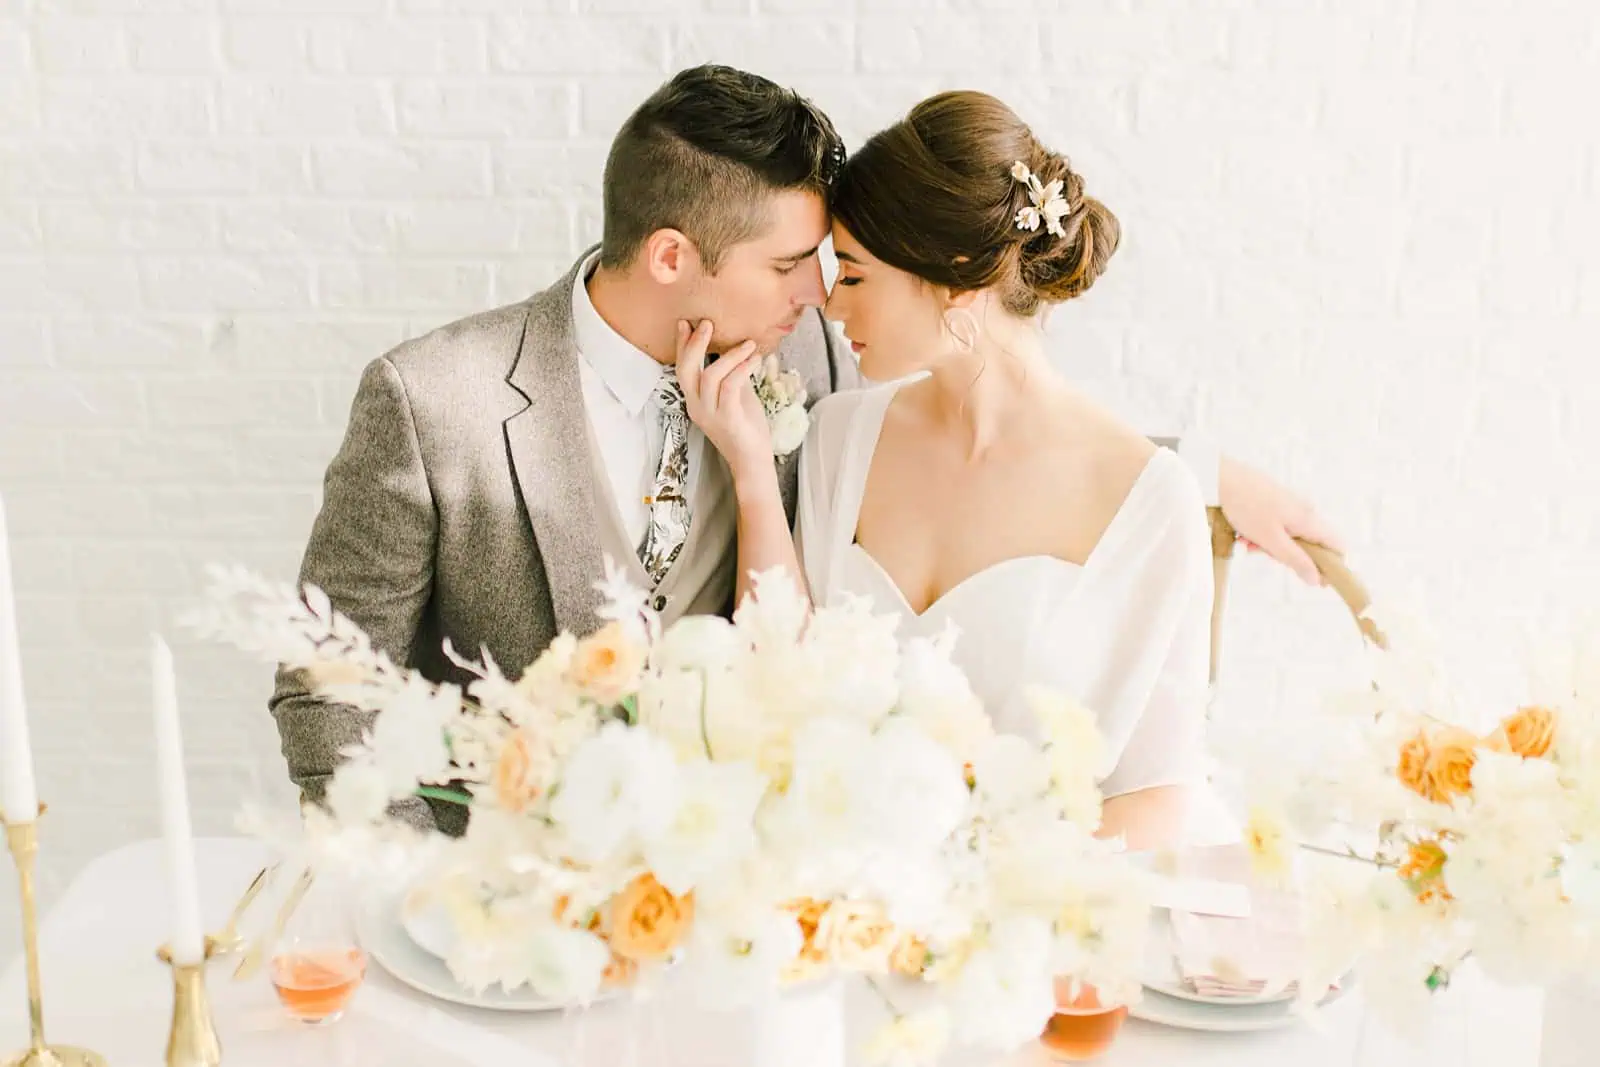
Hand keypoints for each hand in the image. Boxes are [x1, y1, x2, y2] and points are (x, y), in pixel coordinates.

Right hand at [674, 320, 771, 483]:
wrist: (753, 460)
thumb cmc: (746, 427)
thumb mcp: (736, 396)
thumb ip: (731, 376)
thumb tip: (736, 351)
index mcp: (695, 401)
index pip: (682, 369)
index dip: (682, 345)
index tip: (685, 323)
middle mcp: (697, 406)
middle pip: (686, 369)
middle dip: (695, 344)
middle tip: (707, 323)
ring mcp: (710, 414)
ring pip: (710, 376)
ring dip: (731, 355)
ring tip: (748, 344)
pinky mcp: (727, 419)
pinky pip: (730, 387)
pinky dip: (742, 369)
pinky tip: (755, 359)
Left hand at [1219, 457, 1344, 586]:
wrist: (1219, 477)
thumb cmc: (1245, 506)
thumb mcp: (1271, 540)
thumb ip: (1295, 560)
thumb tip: (1317, 579)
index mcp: (1308, 519)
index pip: (1337, 545)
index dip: (1331, 566)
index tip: (1316, 581)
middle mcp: (1304, 510)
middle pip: (1309, 544)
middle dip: (1288, 555)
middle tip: (1265, 554)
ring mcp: (1289, 504)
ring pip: (1289, 536)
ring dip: (1269, 546)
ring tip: (1247, 543)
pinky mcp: (1274, 501)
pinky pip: (1275, 525)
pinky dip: (1261, 534)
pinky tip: (1243, 534)